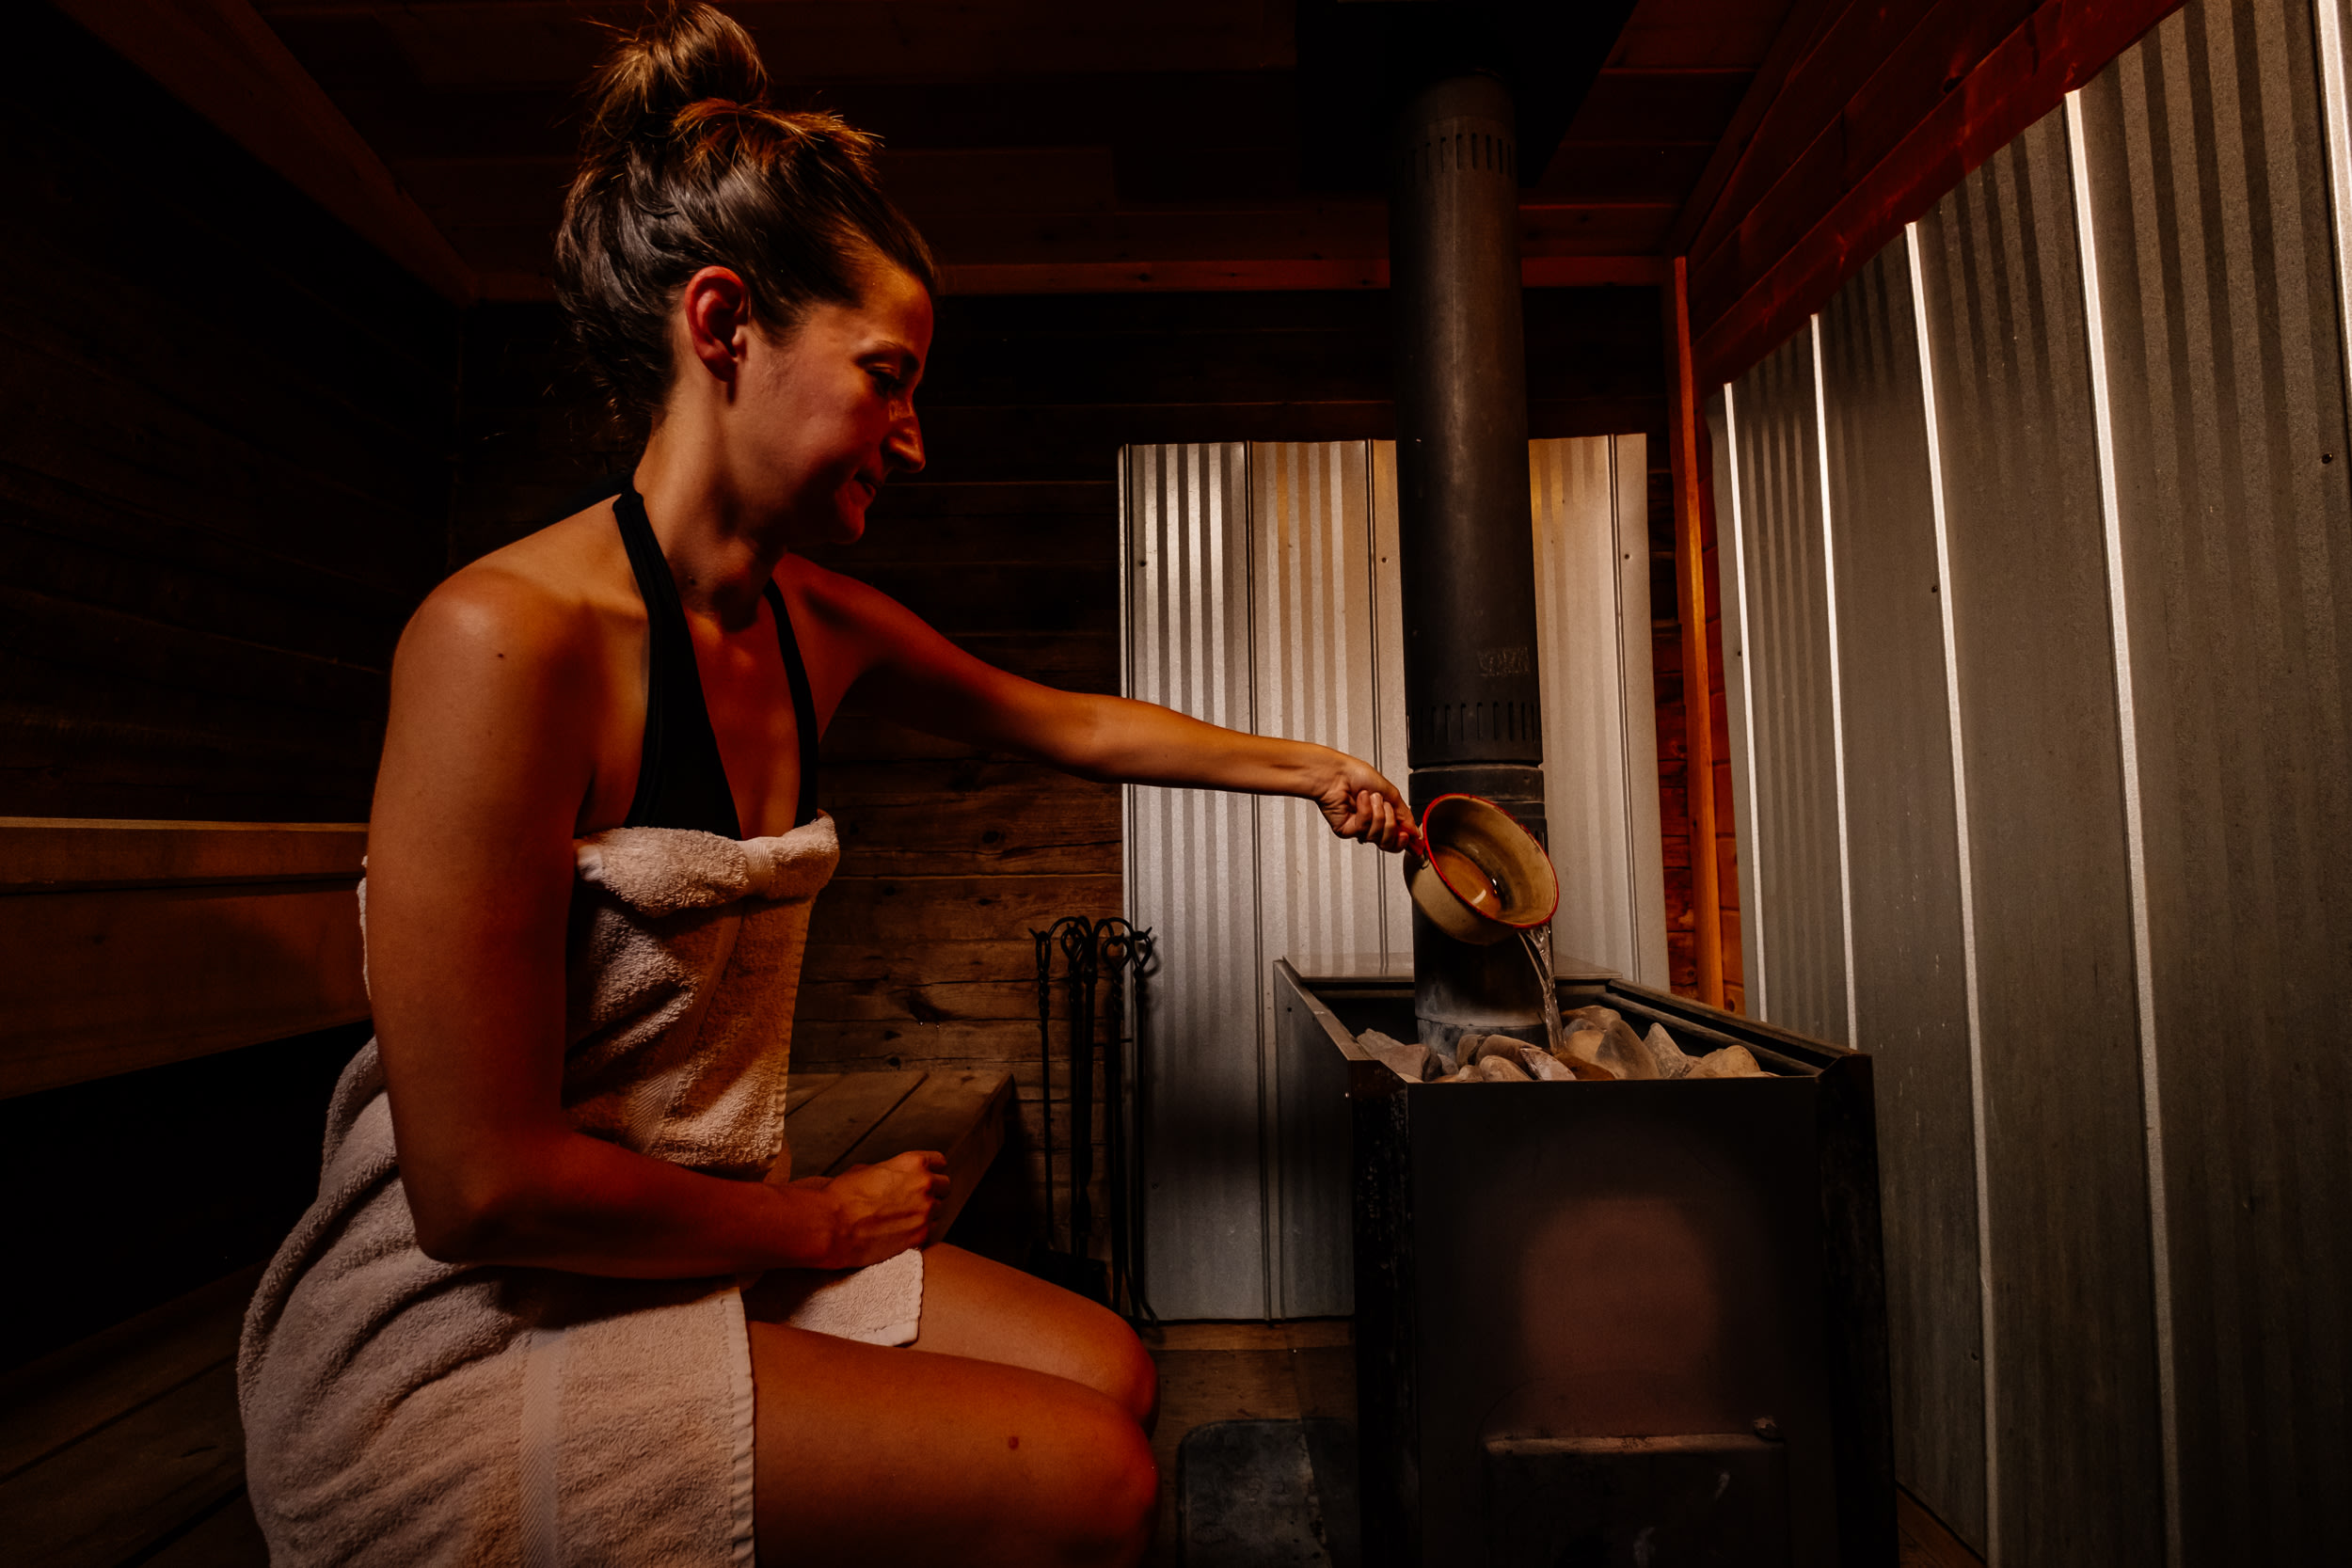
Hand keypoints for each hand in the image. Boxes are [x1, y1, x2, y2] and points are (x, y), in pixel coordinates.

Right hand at [820, 1150, 947, 1267]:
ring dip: (925, 1213)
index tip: (925, 1177)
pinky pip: (930, 1231)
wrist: (832, 1225)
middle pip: (944, 1187)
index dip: (931, 1170)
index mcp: (913, 1164)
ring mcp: (925, 1212)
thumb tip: (894, 1178)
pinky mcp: (920, 1236)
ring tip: (902, 1218)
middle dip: (932, 1192)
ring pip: (938, 1211)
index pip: (939, 1162)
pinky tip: (901, 1232)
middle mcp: (924, 1185)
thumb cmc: (842, 1197)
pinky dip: (919, 1231)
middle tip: (914, 1199)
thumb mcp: (867, 1170)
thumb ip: (891, 1172)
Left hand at [1314, 753, 1413, 851]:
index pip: (1396, 837)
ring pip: (1378, 837)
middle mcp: (1371, 824)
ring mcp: (1359, 828)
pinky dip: (1365, 811)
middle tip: (1387, 807)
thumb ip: (1405, 815)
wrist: (1338, 772)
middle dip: (1392, 825)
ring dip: (1378, 814)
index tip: (1415, 843)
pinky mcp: (1346, 830)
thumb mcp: (1391, 793)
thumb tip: (1415, 832)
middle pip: (1389, 843)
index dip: (1406, 842)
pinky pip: (1364, 829)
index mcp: (1382, 815)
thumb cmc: (1357, 774)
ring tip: (1371, 798)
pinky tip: (1361, 800)